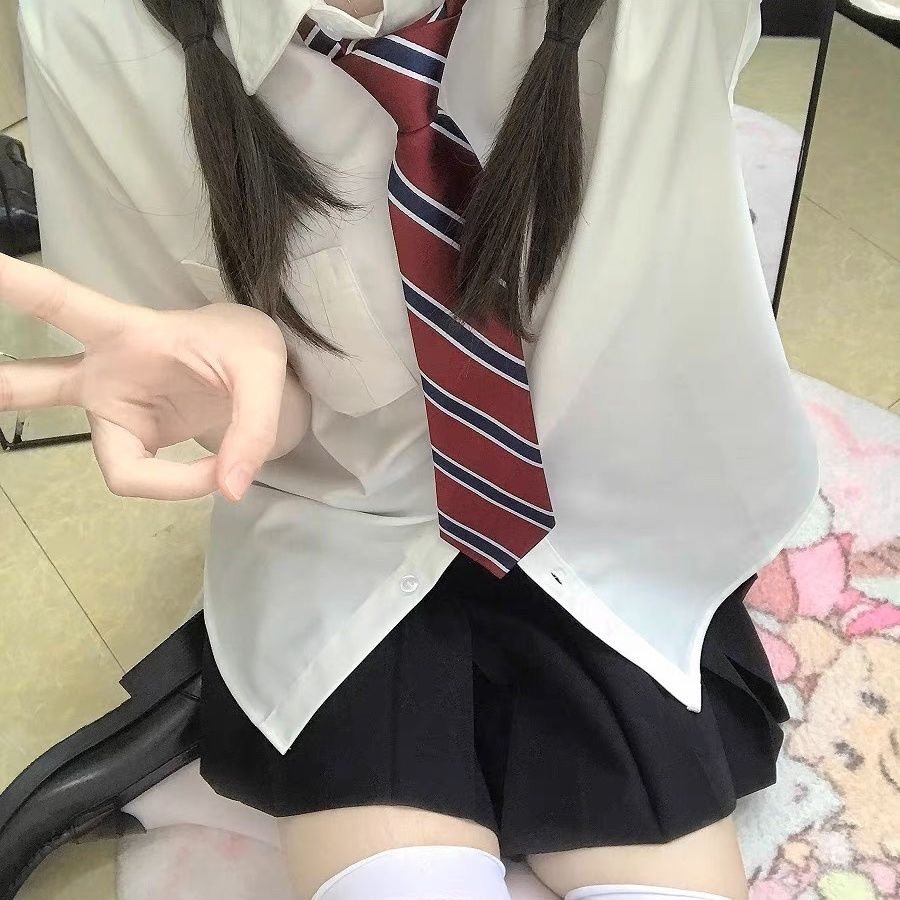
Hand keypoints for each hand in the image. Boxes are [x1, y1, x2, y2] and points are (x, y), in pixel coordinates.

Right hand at [0, 254, 310, 501]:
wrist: (271, 381)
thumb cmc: (249, 351)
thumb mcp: (263, 370)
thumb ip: (250, 427)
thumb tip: (227, 489)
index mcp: (127, 332)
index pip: (63, 305)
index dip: (14, 285)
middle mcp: (106, 374)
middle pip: (31, 384)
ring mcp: (118, 414)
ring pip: (115, 464)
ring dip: (153, 479)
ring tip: (211, 474)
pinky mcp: (139, 445)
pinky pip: (149, 480)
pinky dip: (183, 484)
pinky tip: (217, 474)